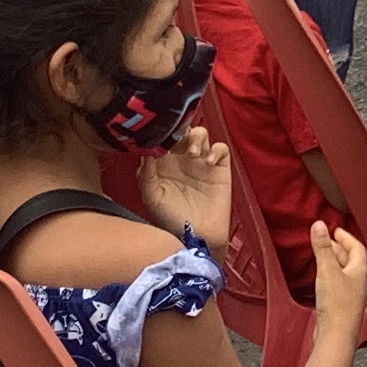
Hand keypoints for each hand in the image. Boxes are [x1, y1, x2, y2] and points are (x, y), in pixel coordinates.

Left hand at [140, 125, 233, 240]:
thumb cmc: (171, 220)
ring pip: (200, 133)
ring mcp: (201, 162)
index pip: (162, 137)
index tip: (158, 138)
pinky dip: (215, 150)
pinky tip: (208, 162)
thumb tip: (145, 150)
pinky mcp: (219, 168)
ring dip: (196, 137)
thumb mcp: (152, 198)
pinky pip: (221, 148)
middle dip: (179, 130)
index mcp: (163, 162)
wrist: (197, 236)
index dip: (160, 133)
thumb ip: (146, 174)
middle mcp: (181, 158)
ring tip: (192, 154)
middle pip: (181, 129)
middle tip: (176, 142)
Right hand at [307, 219, 366, 326]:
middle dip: (338, 248)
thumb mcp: (327, 270)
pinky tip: (321, 279)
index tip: (336, 230)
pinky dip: (329, 275)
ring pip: (344, 272)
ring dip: (333, 261)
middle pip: (351, 259)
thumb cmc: (338, 307)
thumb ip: (322, 248)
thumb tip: (319, 226)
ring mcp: (351, 294)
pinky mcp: (342, 305)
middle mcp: (359, 282)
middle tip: (326, 240)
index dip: (346, 237)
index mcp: (360, 271)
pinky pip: (338, 284)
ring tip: (322, 256)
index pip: (357, 247)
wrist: (337, 335)